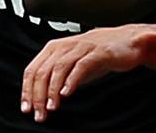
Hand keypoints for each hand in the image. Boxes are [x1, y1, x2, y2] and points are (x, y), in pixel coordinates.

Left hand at [20, 25, 148, 122]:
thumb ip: (57, 78)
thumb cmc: (99, 54)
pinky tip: (67, 93)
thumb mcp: (72, 65)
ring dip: (52, 90)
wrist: (128, 42)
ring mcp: (82, 47)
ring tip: (51, 107)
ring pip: (59, 68)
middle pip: (43, 70)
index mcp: (55, 48)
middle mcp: (66, 45)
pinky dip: (72, 80)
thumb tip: (40, 99)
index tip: (27, 108)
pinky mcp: (97, 52)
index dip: (27, 90)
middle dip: (38, 95)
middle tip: (39, 113)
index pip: (33, 69)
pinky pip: (81, 66)